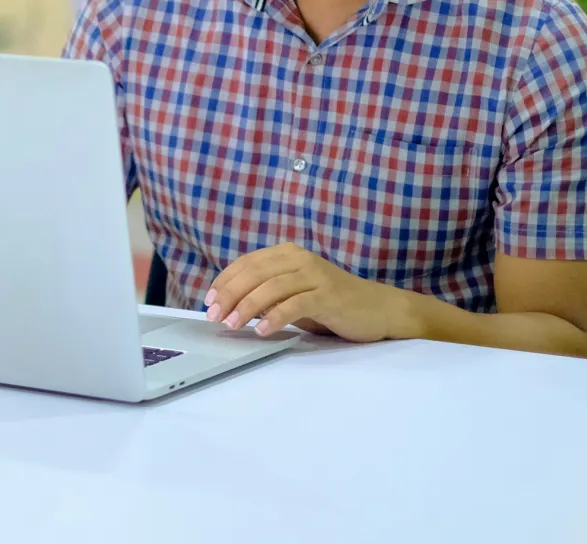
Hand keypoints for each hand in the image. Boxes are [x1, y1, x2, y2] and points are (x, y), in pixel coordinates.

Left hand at [205, 243, 409, 342]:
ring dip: (248, 306)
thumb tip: (230, 307)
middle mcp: (300, 259)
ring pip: (272, 286)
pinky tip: (263, 331)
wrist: (379, 309)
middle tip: (214, 315)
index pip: (247, 263)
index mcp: (287, 254)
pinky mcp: (330, 295)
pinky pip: (296, 304)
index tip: (208, 301)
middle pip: (255, 272)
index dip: (224, 281)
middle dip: (230, 294)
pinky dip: (276, 317)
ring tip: (232, 324)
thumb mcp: (293, 294)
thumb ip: (266, 295)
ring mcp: (316, 275)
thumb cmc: (330, 303)